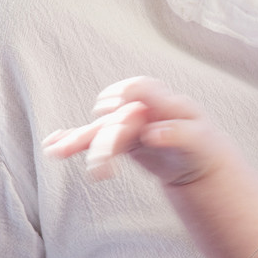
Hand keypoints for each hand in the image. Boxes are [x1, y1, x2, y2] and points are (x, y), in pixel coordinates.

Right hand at [43, 76, 223, 184]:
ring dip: (79, 140)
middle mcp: (144, 110)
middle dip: (105, 141)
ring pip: (101, 130)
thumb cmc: (203, 148)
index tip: (111, 109)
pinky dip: (74, 141)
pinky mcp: (121, 141)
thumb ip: (178, 134)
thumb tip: (152, 132)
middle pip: (117, 118)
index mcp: (165, 103)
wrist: (198, 162)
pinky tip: (54, 145)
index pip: (140, 88)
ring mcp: (130, 124)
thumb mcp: (200, 142)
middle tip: (101, 169)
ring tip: (57, 151)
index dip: (125, 94)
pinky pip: (95, 139)